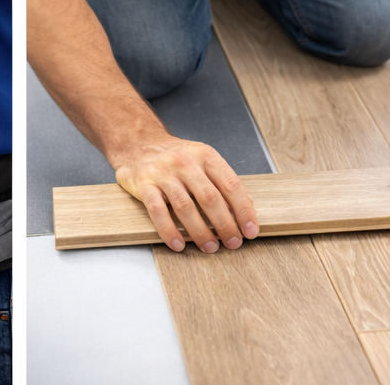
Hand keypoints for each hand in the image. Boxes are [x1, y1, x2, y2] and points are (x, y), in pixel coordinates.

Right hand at [112, 135, 257, 252]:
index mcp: (205, 155)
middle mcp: (185, 162)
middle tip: (233, 242)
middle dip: (225, 225)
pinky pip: (157, 211)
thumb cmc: (176, 156)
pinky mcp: (144, 185)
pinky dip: (169, 231)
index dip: (243, 210)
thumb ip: (222, 181)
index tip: (250, 230)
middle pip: (210, 198)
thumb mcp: (203, 159)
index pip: (230, 184)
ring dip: (200, 231)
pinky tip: (178, 244)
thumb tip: (246, 208)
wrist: (139, 143)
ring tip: (210, 247)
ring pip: (185, 207)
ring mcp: (163, 173)